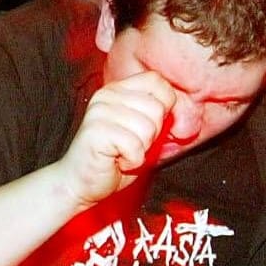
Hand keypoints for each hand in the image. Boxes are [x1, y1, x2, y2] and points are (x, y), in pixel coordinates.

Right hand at [57, 71, 174, 206]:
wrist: (80, 184)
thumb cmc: (113, 159)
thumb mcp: (142, 131)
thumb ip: (160, 116)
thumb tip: (185, 114)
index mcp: (117, 89)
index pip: (158, 82)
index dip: (166, 108)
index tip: (152, 128)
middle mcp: (106, 95)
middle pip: (157, 108)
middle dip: (152, 135)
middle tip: (130, 144)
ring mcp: (99, 112)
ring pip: (148, 129)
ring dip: (141, 150)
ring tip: (122, 152)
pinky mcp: (96, 132)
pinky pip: (136, 147)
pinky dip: (132, 161)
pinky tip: (116, 161)